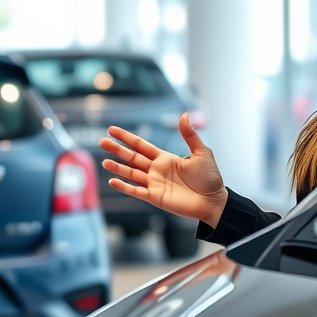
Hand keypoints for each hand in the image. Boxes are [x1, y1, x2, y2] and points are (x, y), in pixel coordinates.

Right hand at [99, 113, 228, 227]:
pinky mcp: (155, 198)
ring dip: (118, 167)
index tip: (112, 130)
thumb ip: (189, 135)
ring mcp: (154, 184)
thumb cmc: (210, 178)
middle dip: (117, 150)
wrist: (214, 201)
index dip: (126, 137)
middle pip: (132, 157)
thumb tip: (183, 115)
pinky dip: (124, 187)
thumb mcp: (202, 153)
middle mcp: (156, 170)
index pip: (141, 145)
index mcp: (165, 158)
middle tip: (102, 142)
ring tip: (104, 161)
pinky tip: (113, 181)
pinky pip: (136, 191)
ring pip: (131, 173)